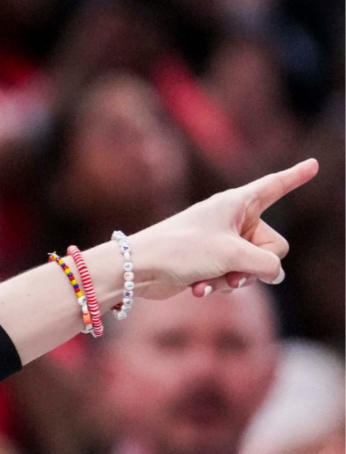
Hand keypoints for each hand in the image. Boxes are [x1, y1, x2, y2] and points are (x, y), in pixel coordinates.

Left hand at [128, 158, 315, 298]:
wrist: (138, 269)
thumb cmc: (182, 250)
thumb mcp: (233, 255)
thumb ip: (267, 264)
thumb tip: (275, 274)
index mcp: (238, 202)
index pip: (275, 186)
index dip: (295, 176)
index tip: (314, 164)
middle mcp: (232, 219)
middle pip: (272, 246)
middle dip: (256, 264)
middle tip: (233, 269)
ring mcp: (222, 242)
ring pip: (252, 267)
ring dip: (235, 279)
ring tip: (212, 279)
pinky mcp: (209, 263)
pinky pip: (231, 277)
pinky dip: (217, 285)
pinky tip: (197, 289)